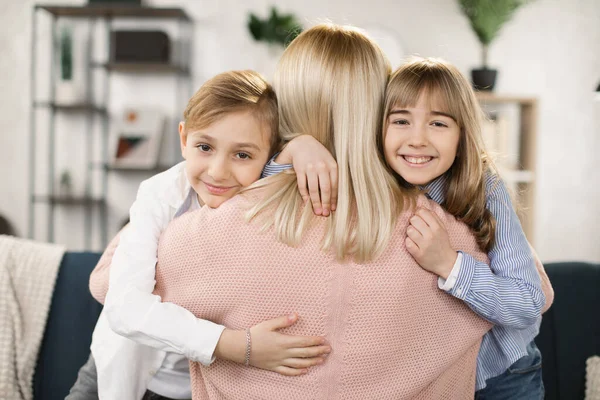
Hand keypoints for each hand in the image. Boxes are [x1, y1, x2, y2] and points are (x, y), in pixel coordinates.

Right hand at [214, 313, 330, 375]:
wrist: (240, 348)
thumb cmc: (254, 334)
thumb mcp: (268, 324)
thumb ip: (283, 321)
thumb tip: (296, 316)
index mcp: (284, 341)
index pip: (304, 341)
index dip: (315, 341)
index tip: (324, 340)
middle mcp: (284, 353)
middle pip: (305, 353)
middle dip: (318, 351)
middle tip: (328, 350)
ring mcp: (279, 361)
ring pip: (300, 363)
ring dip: (312, 362)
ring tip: (321, 360)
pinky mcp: (274, 367)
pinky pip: (288, 371)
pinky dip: (298, 372)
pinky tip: (305, 371)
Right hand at [276, 135, 337, 216]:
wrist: (303, 143)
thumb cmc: (319, 156)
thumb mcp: (329, 162)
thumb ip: (332, 176)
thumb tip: (334, 196)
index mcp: (332, 166)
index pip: (334, 186)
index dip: (334, 199)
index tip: (333, 209)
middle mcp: (322, 167)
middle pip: (325, 189)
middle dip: (326, 203)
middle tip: (325, 214)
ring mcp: (310, 168)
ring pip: (314, 189)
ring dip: (315, 202)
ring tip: (317, 211)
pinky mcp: (300, 169)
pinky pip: (303, 185)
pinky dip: (305, 195)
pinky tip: (307, 202)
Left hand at [405, 208, 456, 278]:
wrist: (446, 262)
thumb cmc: (442, 243)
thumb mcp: (442, 228)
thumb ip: (433, 217)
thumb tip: (421, 207)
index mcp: (437, 227)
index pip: (422, 212)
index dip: (418, 214)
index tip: (419, 219)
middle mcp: (431, 235)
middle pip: (413, 220)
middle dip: (413, 222)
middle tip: (416, 228)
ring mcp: (424, 245)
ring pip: (409, 230)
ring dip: (410, 232)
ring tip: (414, 235)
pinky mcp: (418, 254)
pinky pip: (407, 243)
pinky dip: (408, 242)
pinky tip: (413, 243)